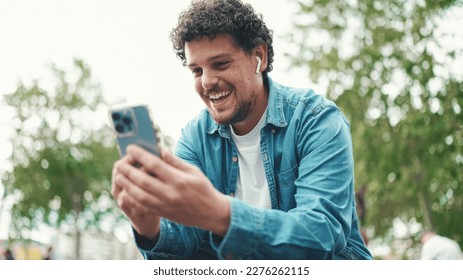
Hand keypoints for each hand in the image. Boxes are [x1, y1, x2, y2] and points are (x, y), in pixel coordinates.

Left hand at [115, 145, 229, 235]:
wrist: (211, 213)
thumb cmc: (203, 188)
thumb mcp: (193, 171)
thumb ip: (175, 161)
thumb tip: (160, 150)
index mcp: (179, 180)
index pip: (155, 165)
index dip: (141, 156)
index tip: (131, 148)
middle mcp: (171, 193)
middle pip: (143, 181)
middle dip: (128, 171)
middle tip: (119, 162)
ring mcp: (165, 205)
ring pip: (139, 195)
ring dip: (126, 185)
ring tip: (119, 175)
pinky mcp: (163, 213)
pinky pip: (142, 206)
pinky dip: (131, 198)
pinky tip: (125, 190)